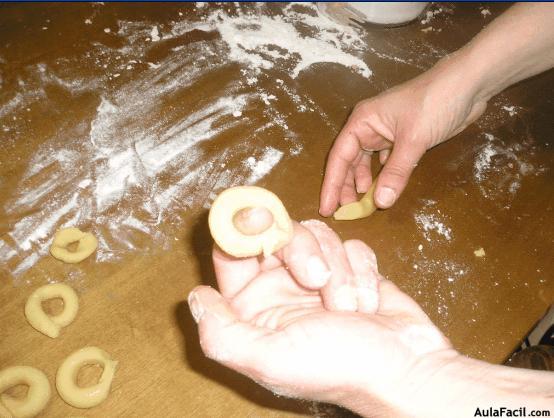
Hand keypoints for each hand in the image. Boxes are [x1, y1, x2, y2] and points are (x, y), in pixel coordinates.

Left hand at [188, 219, 452, 414]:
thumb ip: (222, 332)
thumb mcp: (269, 358)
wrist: (407, 369)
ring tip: (348, 309)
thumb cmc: (341, 367)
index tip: (256, 216)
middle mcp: (281, 288)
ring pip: (316, 233)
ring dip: (338, 270)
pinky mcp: (351, 267)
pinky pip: (349, 243)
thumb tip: (196, 298)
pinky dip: (361, 272)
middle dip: (300, 250)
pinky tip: (367, 304)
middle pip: (276, 233)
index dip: (238, 228)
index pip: (231, 252)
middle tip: (316, 278)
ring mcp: (318, 275)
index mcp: (254, 309)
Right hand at [319, 54, 487, 214]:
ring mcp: (386, 133)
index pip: (339, 157)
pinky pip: (385, 162)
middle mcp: (369, 127)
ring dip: (364, 183)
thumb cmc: (434, 103)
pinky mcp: (402, 138)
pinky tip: (382, 189)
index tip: (327, 208)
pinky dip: (382, 177)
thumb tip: (380, 203)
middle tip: (345, 212)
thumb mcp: (413, 141)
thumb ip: (396, 173)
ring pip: (366, 163)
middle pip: (350, 161)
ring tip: (362, 204)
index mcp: (362, 122)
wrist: (468, 84)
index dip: (332, 184)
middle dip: (346, 187)